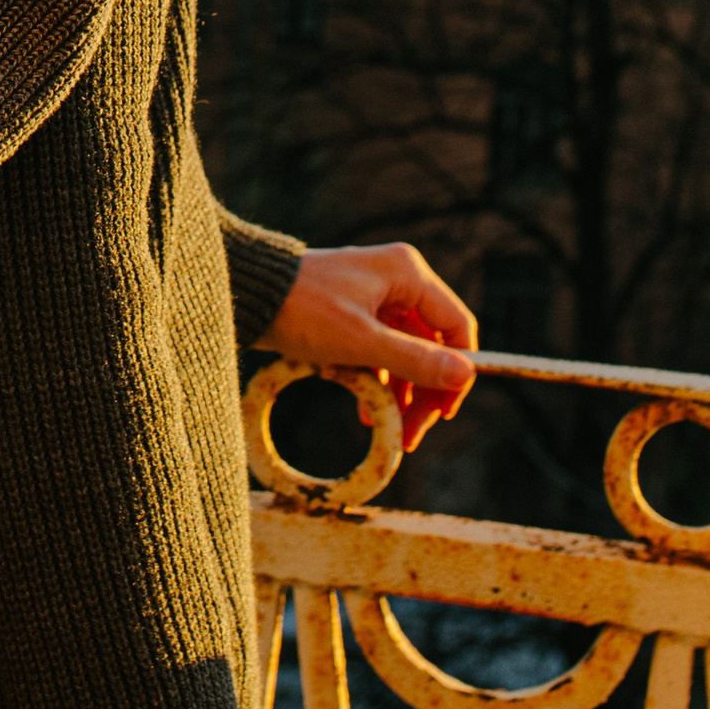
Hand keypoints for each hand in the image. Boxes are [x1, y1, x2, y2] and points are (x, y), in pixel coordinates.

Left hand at [264, 240, 477, 449]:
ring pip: (405, 351)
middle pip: (432, 343)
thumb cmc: (302, 310)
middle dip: (423, 391)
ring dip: (399, 392)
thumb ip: (416, 361)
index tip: (443, 414)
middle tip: (411, 434)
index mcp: (407, 274)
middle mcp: (396, 279)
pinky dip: (375, 379)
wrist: (244, 294)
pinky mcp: (352, 311)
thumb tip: (465, 376)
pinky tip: (363, 409)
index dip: (457, 372)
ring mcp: (374, 295)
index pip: (457, 326)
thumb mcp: (362, 342)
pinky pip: (379, 350)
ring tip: (387, 429)